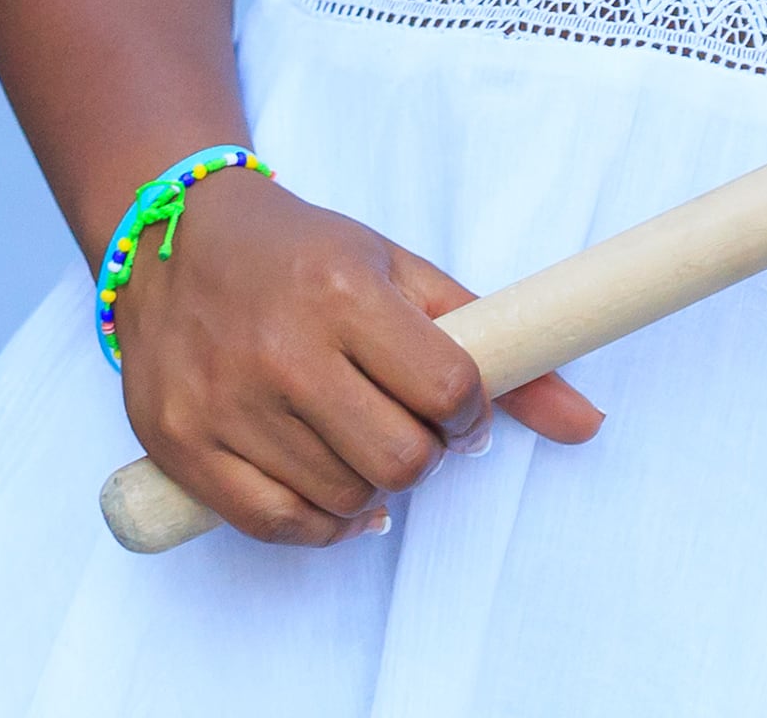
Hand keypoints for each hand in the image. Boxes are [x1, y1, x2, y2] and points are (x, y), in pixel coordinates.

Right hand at [110, 171, 601, 546]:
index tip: (463, 407)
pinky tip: (335, 494)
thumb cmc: (307, 256)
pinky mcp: (181, 445)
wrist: (177, 241)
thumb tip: (589, 423)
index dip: (474, 413)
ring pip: (342, 498)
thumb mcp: (404, 273)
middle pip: (399, 458)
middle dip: (429, 455)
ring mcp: (224, 403)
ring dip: (375, 488)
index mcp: (344, 293)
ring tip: (364, 443)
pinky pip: (275, 525)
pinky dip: (322, 525)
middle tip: (415, 429)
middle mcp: (281, 350)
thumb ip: (498, 341)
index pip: (447, 388)